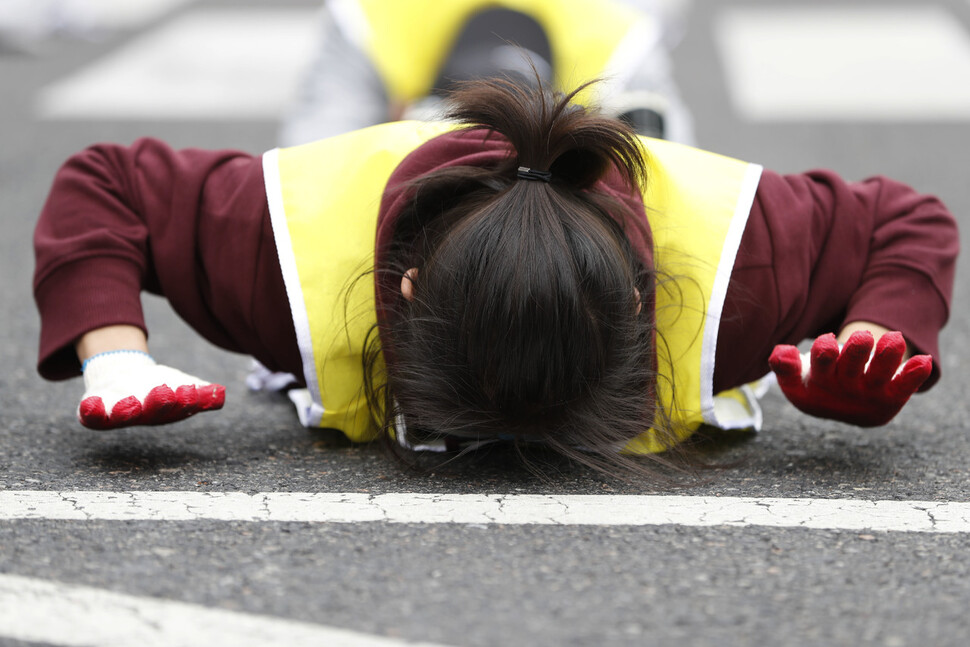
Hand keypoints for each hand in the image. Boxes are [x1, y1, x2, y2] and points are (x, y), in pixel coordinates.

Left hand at [78, 356, 224, 429]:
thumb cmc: (158, 385)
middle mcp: (146, 417)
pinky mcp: (96, 413)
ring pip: (124, 417)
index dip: (187, 401)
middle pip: (154, 413)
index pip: (182, 407)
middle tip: (165, 392)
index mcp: (171, 411)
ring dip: (128, 411)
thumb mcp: (183, 384)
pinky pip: (92, 416)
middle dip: (159, 404)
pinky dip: (92, 412)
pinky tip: (91, 404)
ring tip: (132, 403)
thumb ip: (202, 393)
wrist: (122, 377)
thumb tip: (220, 394)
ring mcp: (120, 417)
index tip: (192, 391)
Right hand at [768, 331, 931, 426]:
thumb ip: (784, 364)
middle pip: (851, 368)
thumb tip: (781, 353)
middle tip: (862, 337)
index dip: (824, 354)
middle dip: (857, 352)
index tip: (829, 342)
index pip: (819, 366)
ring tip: (894, 339)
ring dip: (888, 358)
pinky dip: (915, 375)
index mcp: (818, 381)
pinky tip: (923, 362)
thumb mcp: (794, 377)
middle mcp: (844, 387)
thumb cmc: (815, 383)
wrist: (845, 409)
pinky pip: (904, 387)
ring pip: (880, 375)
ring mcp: (869, 392)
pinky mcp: (891, 396)